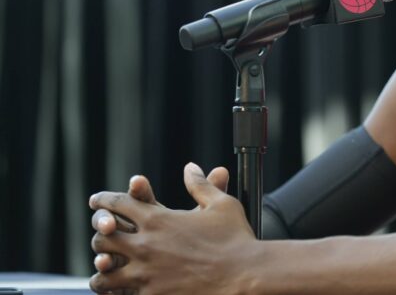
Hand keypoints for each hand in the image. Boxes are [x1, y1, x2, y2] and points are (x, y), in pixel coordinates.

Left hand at [89, 163, 256, 294]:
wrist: (245, 275)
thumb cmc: (236, 239)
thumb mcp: (221, 204)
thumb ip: (201, 185)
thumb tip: (191, 168)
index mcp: (159, 219)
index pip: (118, 204)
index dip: (104, 200)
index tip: (97, 201)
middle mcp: (147, 245)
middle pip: (103, 237)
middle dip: (102, 235)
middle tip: (105, 236)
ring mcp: (146, 274)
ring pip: (104, 272)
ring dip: (103, 268)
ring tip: (104, 269)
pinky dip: (115, 291)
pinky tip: (118, 290)